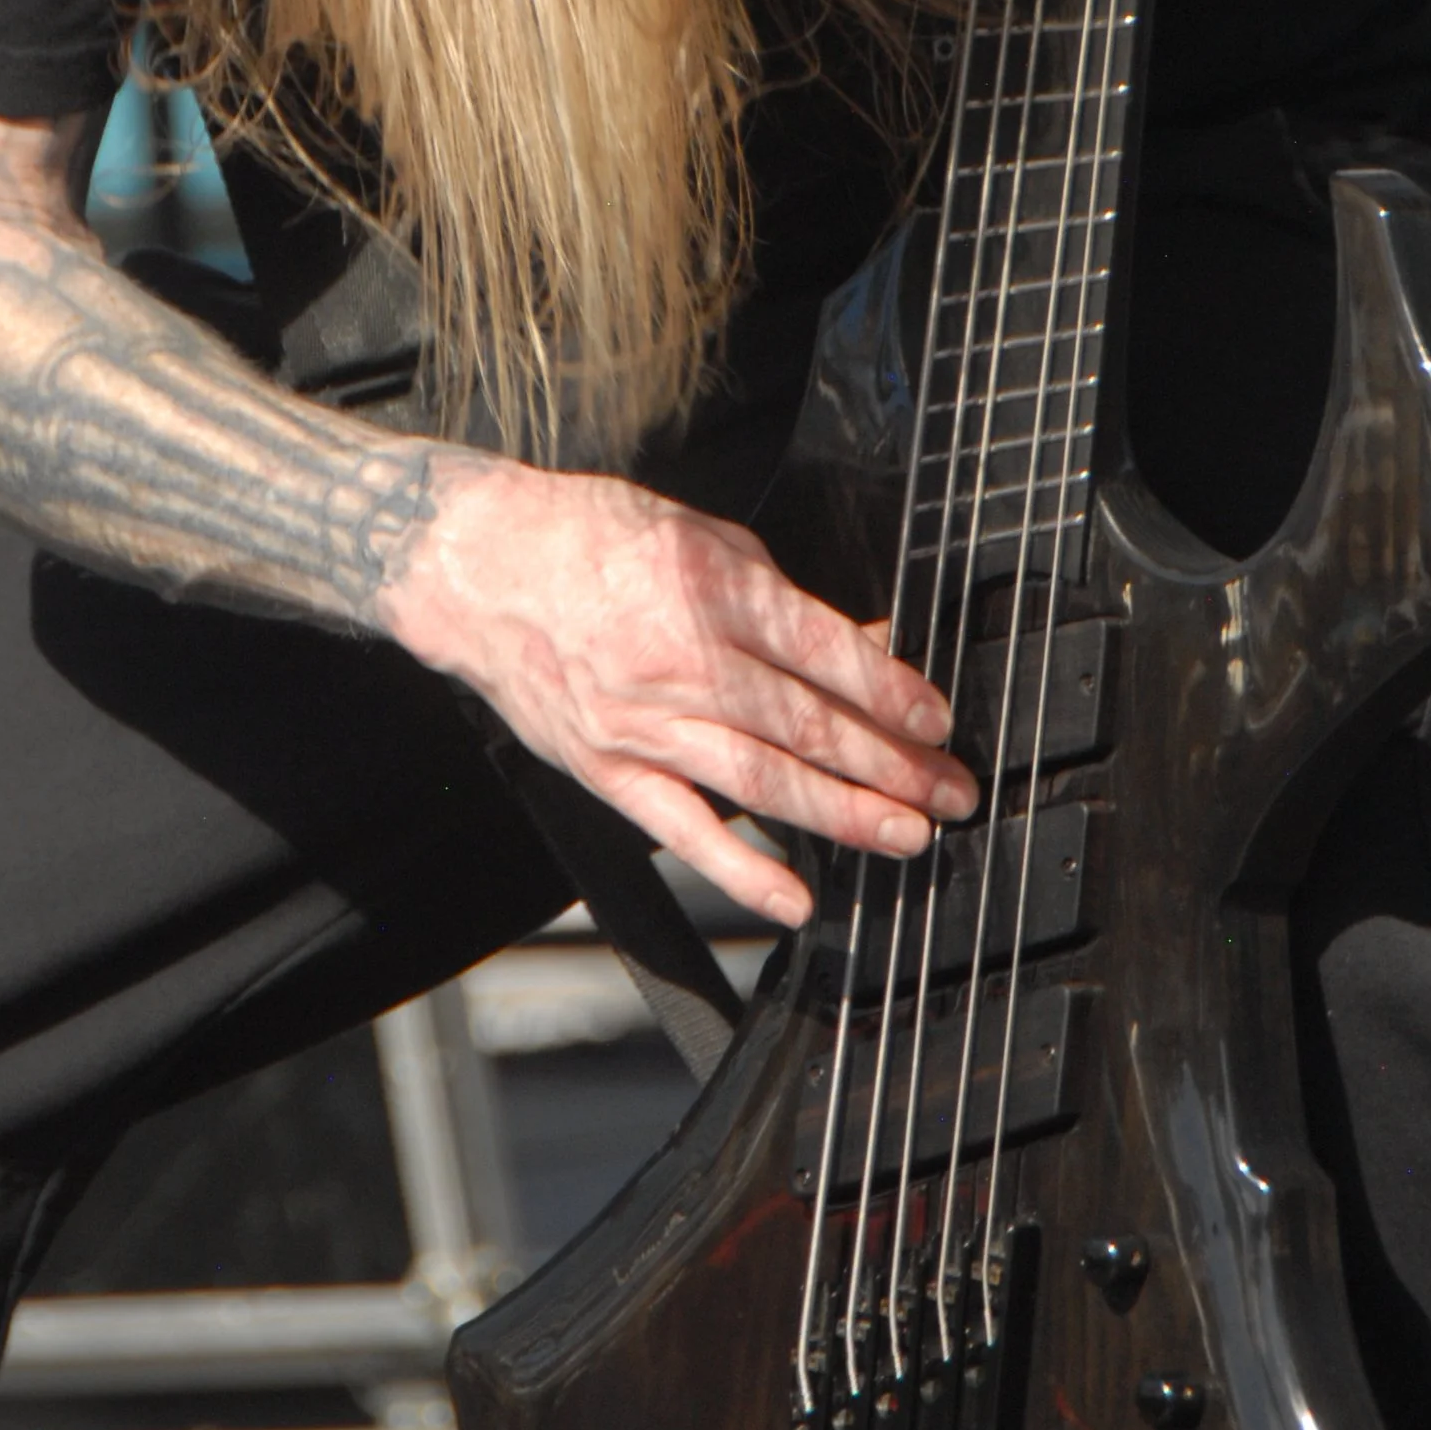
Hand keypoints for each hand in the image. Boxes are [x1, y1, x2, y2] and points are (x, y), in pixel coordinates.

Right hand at [378, 455, 976, 928]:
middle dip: (895, 765)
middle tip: (951, 792)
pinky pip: (685, 830)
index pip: (826, 654)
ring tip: (906, 835)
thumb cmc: (589, 536)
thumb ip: (779, 596)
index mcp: (712, 589)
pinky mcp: (608, 769)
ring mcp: (643, 723)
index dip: (894, 694)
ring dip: (845, 816)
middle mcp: (682, 660)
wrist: (479, 564)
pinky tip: (796, 896)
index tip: (938, 722)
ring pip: (764, 783)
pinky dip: (743, 869)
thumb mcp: (702, 534)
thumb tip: (859, 641)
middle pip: (809, 727)